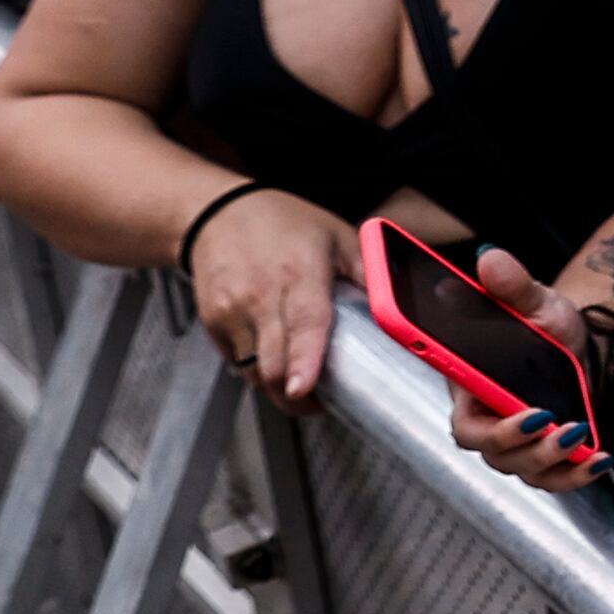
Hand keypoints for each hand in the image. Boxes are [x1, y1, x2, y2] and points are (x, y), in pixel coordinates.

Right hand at [187, 182, 354, 407]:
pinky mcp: (212, 322)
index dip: (305, 361)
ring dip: (278, 386)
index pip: (304, 323)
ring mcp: (231, 310)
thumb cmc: (283, 223)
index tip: (305, 389)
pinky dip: (257, 369)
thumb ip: (371, 273)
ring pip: (253, 370)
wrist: (217, 214)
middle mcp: (260, 294)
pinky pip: (236, 363)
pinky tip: (274, 356)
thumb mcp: (338, 236)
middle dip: (296, 395)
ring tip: (301, 381)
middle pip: (273, 362)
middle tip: (320, 400)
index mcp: (299, 272)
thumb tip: (401, 306)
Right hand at [442, 249, 609, 488]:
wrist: (573, 338)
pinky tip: (600, 460)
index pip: (465, 424)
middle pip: (493, 454)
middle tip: (561, 427)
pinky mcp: (545, 450)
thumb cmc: (542, 321)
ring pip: (523, 470)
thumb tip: (491, 259)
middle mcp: (489, 419)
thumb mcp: (534, 301)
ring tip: (583, 439)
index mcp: (471, 388)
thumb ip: (512, 286)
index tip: (529, 413)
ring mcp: (517, 441)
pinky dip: (575, 475)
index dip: (491, 429)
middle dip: (527, 448)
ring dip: (553, 463)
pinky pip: (552, 477)